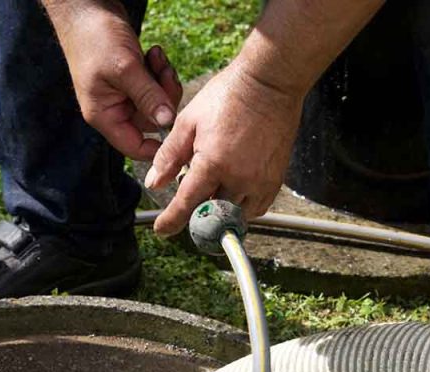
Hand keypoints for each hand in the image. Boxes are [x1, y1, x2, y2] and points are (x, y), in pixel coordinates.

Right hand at [55, 3, 182, 159]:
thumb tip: (167, 122)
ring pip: (157, 102)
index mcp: (105, 115)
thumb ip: (148, 97)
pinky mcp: (133, 80)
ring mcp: (124, 94)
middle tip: (164, 71)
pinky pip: (155, 86)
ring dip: (164, 80)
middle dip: (164, 98)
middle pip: (152, 122)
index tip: (178, 131)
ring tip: (157, 56)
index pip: (134, 147)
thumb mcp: (125, 68)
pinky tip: (154, 53)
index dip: (157, 147)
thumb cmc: (96, 37)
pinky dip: (160, 71)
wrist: (86, 7)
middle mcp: (114, 109)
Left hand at [144, 62, 303, 235]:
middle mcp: (238, 178)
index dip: (171, 221)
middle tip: (191, 197)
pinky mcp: (275, 180)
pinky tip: (233, 192)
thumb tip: (154, 183)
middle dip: (197, 210)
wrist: (269, 83)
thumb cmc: (227, 96)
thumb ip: (169, 155)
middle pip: (211, 213)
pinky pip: (256, 208)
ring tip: (213, 190)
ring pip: (235, 215)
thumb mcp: (188, 121)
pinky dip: (242, 207)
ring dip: (220, 210)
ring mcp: (260, 181)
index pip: (186, 204)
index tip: (162, 229)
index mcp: (213, 163)